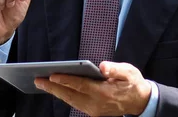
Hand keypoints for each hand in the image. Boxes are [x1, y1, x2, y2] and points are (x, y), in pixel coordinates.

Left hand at [34, 61, 151, 116]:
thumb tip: (102, 66)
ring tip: (42, 84)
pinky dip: (64, 96)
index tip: (52, 75)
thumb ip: (116, 69)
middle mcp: (96, 103)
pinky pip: (75, 103)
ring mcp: (94, 109)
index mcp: (104, 92)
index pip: (80, 85)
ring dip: (55, 93)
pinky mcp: (93, 112)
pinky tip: (55, 89)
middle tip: (38, 80)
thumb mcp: (129, 72)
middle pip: (70, 95)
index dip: (65, 80)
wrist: (140, 102)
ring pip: (70, 101)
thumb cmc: (133, 83)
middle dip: (53, 88)